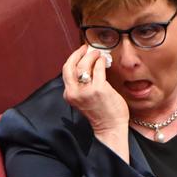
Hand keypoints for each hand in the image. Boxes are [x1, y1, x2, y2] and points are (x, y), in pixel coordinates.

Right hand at [62, 45, 129, 162]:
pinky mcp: (99, 89)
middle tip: (86, 48)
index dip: (73, 59)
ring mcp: (86, 91)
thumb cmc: (100, 113)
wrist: (110, 128)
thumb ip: (81, 86)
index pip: (66, 72)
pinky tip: (104, 60)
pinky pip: (98, 69)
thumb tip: (87, 66)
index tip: (80, 52)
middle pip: (70, 66)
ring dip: (90, 56)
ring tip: (97, 53)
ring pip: (83, 66)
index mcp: (69, 95)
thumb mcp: (83, 100)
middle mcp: (74, 92)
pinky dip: (100, 62)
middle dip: (78, 54)